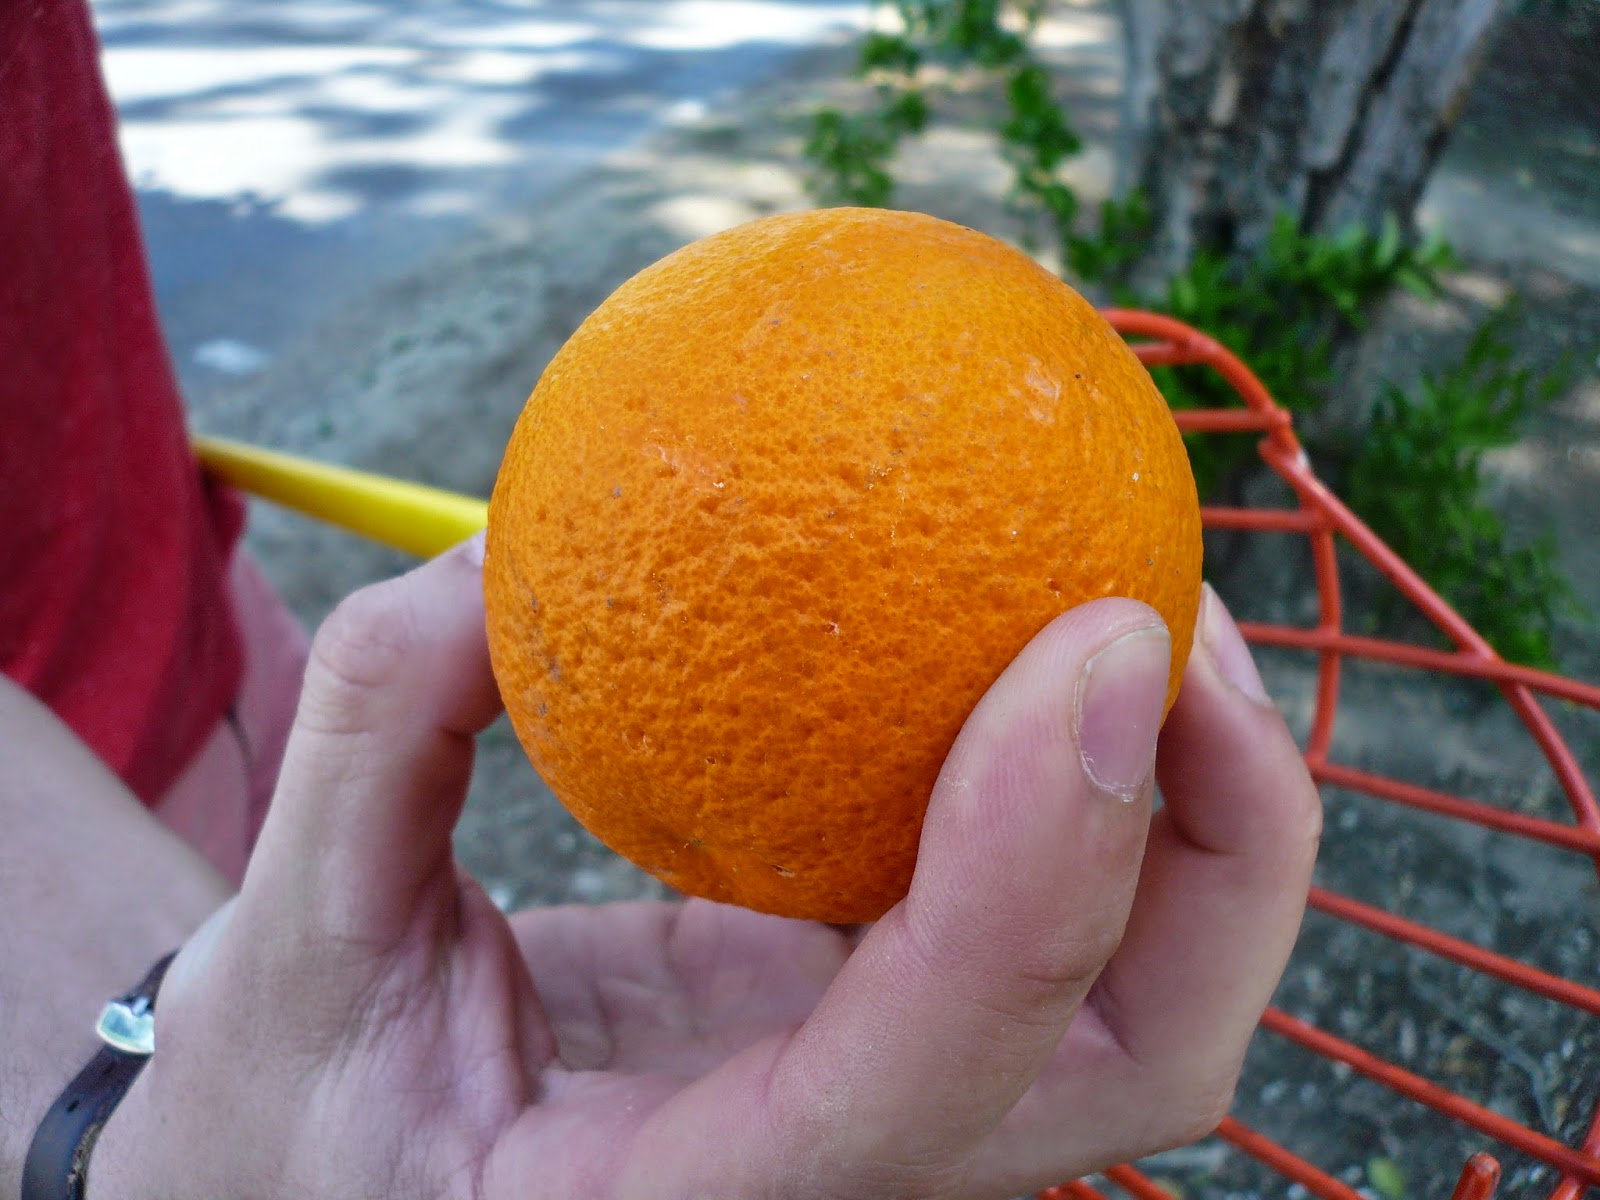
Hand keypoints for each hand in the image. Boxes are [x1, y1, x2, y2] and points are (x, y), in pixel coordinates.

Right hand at [90, 541, 1318, 1199]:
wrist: (338, 1177)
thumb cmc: (302, 1101)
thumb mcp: (286, 938)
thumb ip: (379, 734)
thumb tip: (510, 554)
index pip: (912, 1085)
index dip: (1037, 875)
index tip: (1092, 640)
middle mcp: (840, 1189)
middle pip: (1142, 1061)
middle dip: (1224, 844)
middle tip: (1158, 609)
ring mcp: (893, 1117)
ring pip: (1148, 997)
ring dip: (1203, 799)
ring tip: (1137, 593)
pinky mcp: (891, 1035)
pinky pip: (1051, 911)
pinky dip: (1094, 779)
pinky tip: (1031, 639)